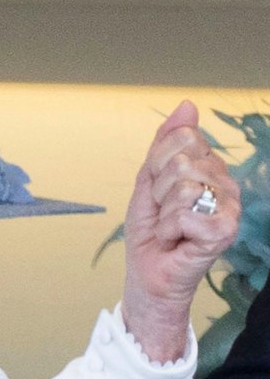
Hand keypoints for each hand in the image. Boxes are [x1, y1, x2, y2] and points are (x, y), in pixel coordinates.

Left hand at [121, 100, 239, 363]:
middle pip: (181, 160)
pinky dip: (169, 228)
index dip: (156, 164)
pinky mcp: (226, 230)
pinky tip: (176, 239)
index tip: (156, 188)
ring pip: (183, 185)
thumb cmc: (151, 230)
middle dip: (157, 189)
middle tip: (163, 212)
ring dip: (162, 211)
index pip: (181, 138)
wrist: (149, 272)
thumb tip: (187, 105)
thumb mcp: (148, 180)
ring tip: (169, 226)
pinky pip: (186, 212)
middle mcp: (226, 183)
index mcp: (209, 166)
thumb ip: (164, 143)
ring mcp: (230, 207)